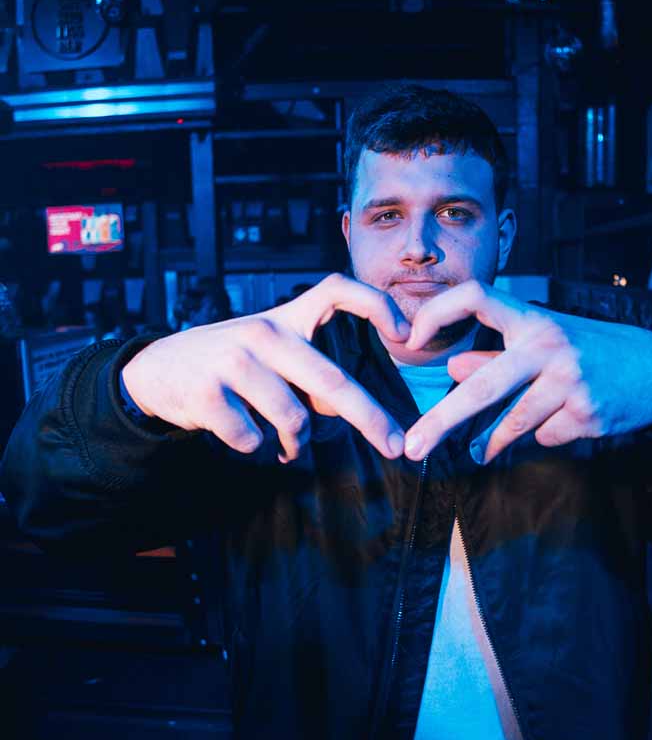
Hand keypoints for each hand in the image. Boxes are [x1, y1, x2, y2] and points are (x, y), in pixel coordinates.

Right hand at [121, 273, 410, 461]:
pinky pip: (253, 440)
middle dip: (370, 418)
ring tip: (285, 447)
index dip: (377, 304)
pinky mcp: (208, 395)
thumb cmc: (233, 366)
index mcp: (285, 319)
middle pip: (331, 381)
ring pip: (293, 421)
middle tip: (394, 446)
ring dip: (294, 444)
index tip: (405, 333)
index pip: (336, 291)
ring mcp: (234, 363)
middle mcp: (264, 334)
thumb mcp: (273, 353)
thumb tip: (362, 415)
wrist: (159, 371)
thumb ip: (315, 375)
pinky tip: (241, 435)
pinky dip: (254, 448)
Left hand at [401, 282, 651, 463]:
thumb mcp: (545, 343)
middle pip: (482, 387)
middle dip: (441, 420)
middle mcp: (549, 345)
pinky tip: (563, 421)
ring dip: (489, 442)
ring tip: (476, 452)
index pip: (475, 296)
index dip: (437, 312)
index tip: (411, 338)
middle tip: (413, 448)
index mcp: (533, 318)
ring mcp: (571, 382)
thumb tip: (452, 367)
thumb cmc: (591, 351)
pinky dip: (543, 436)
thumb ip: (497, 357)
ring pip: (512, 424)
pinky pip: (544, 436)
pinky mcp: (588, 414)